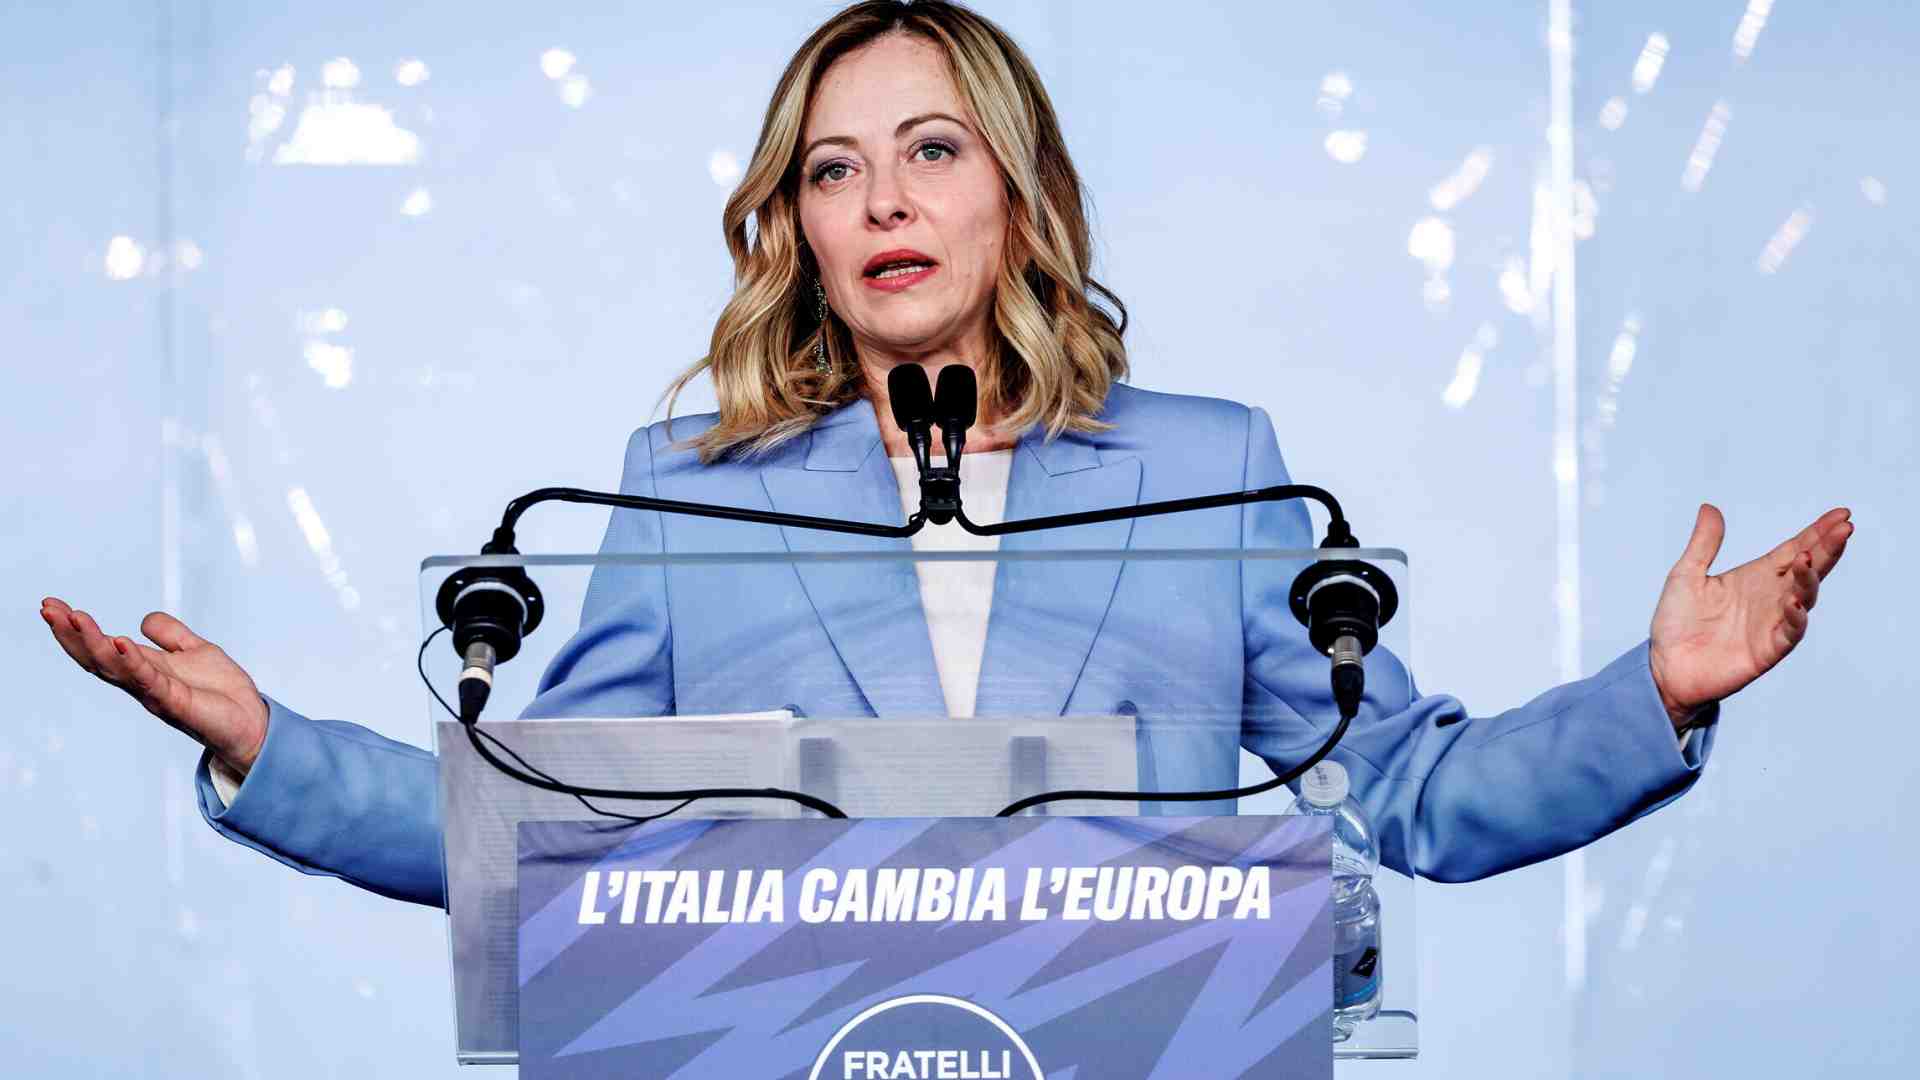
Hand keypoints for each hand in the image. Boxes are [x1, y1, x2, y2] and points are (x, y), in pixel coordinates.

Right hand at [40, 598, 269, 774]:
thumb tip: (143, 619)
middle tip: (48, 607)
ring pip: (115, 667)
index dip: (75, 628)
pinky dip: (133, 661)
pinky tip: (119, 641)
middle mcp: (141, 682)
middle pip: (96, 657)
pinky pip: (149, 680)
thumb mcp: (195, 651)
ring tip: (74, 617)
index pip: (100, 647)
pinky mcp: (176, 702)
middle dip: (70, 633)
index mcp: (143, 669)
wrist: (251, 721)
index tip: (52, 604)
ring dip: (93, 642)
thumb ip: (170, 635)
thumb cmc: (221, 692)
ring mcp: (155, 693)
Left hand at [1648, 504, 1853, 731]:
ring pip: (1804, 597)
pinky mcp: (1766, 650)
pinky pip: (1789, 633)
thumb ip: (1703, 544)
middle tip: (1845, 528)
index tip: (1841, 514)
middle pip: (1808, 569)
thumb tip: (1709, 508)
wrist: (1665, 667)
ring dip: (1810, 578)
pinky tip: (1795, 602)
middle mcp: (1770, 597)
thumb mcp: (1686, 575)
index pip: (1794, 549)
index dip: (1817, 533)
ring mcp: (1771, 623)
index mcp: (1756, 576)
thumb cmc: (1677, 623)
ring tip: (1808, 558)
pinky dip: (1796, 618)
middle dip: (1828, 549)